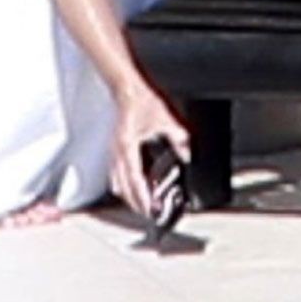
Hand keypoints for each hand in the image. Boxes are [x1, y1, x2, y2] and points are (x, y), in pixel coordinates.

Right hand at [109, 77, 189, 218]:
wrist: (126, 88)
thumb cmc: (141, 101)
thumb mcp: (167, 121)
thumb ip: (179, 140)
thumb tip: (186, 155)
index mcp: (128, 147)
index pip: (134, 179)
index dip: (143, 197)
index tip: (151, 210)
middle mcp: (118, 151)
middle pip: (122, 185)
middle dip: (134, 201)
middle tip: (147, 213)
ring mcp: (114, 149)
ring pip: (116, 179)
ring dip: (127, 193)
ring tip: (139, 203)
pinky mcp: (115, 146)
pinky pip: (115, 170)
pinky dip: (123, 181)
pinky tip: (131, 184)